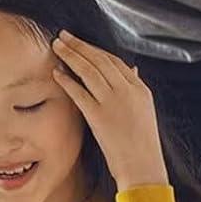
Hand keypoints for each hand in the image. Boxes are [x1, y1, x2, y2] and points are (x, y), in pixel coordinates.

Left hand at [50, 31, 167, 190]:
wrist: (143, 166)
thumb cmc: (142, 142)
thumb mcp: (144, 110)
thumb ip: (135, 88)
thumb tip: (132, 69)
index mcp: (140, 89)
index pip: (114, 61)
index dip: (94, 49)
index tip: (80, 42)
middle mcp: (128, 91)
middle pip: (100, 60)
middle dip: (80, 45)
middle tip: (63, 35)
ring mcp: (113, 103)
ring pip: (89, 71)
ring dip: (71, 56)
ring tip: (57, 46)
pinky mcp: (99, 116)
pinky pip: (80, 93)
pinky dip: (67, 81)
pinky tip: (56, 73)